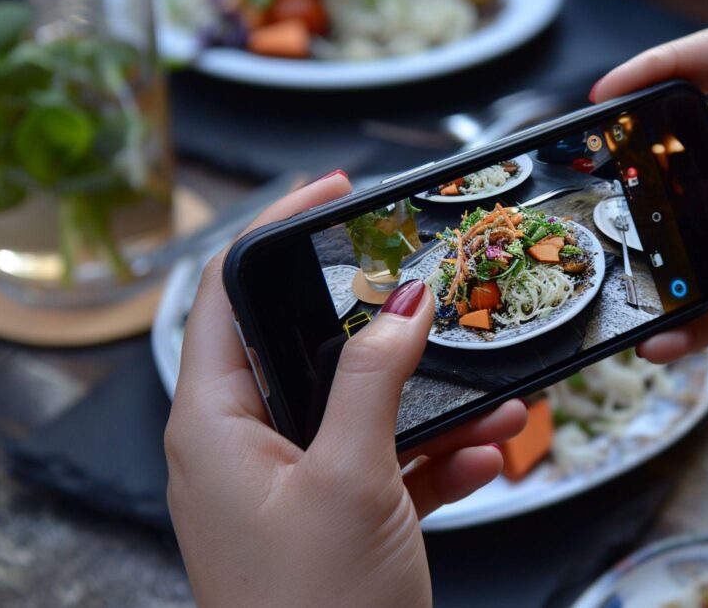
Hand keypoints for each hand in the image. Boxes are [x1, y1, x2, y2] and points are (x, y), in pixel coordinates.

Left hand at [165, 173, 526, 606]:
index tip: (337, 191)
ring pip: (364, 409)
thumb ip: (376, 379)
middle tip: (437, 295)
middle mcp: (244, 445)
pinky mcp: (333, 516)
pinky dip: (435, 458)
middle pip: (314, 347)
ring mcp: (291, 482)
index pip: (229, 290)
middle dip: (388, 332)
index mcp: (213, 422)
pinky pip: (386, 464)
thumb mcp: (351, 479)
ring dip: (431, 405)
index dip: (279, 228)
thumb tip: (405, 301)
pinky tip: (485, 460)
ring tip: (494, 408)